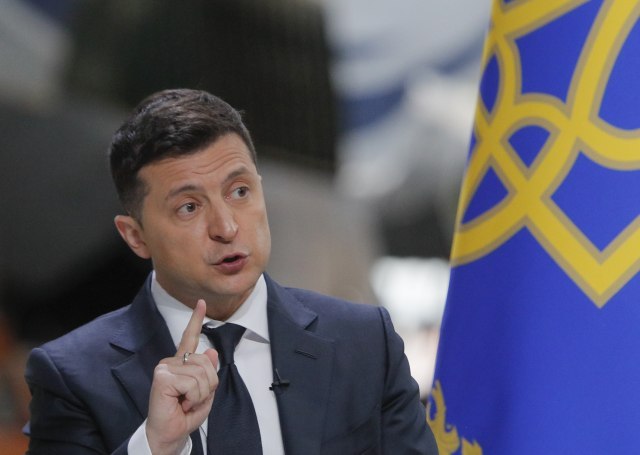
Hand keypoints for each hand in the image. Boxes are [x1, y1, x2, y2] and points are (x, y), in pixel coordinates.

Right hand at [146, 299, 217, 454]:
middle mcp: (171, 362)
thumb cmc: (183, 416)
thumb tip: (212, 351)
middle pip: (207, 361)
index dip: (196, 319)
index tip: (201, 303)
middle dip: (208, 385)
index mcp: (181, 363)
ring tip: (187, 403)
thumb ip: (208, 372)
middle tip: (193, 399)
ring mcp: (165, 368)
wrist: (169, 435)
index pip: (189, 338)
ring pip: (202, 373)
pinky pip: (193, 383)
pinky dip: (194, 398)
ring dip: (201, 394)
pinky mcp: (162, 377)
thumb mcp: (204, 393)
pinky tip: (181, 403)